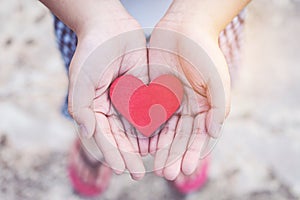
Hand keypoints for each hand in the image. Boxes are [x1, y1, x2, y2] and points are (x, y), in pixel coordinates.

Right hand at [67, 2, 147, 179]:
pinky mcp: (144, 91)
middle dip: (130, 156)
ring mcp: (129, 101)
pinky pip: (152, 111)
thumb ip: (81, 106)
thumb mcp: (81, 78)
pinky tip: (165, 137)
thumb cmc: (92, 51)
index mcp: (96, 109)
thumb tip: (88, 132)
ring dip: (146, 145)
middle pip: (122, 137)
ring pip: (139, 128)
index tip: (123, 169)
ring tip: (155, 161)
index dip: (113, 153)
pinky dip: (158, 125)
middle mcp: (113, 108)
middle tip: (139, 173)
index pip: (105, 137)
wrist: (111, 27)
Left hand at [148, 5, 230, 179]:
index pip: (198, 136)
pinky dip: (147, 129)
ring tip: (154, 165)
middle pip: (180, 137)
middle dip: (174, 155)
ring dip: (160, 148)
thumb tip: (213, 132)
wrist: (184, 27)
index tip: (185, 169)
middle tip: (166, 173)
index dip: (192, 153)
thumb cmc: (204, 52)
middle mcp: (188, 107)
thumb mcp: (217, 78)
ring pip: (164, 129)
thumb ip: (218, 106)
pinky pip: (149, 114)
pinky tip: (142, 142)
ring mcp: (170, 101)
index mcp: (204, 107)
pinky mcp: (155, 93)